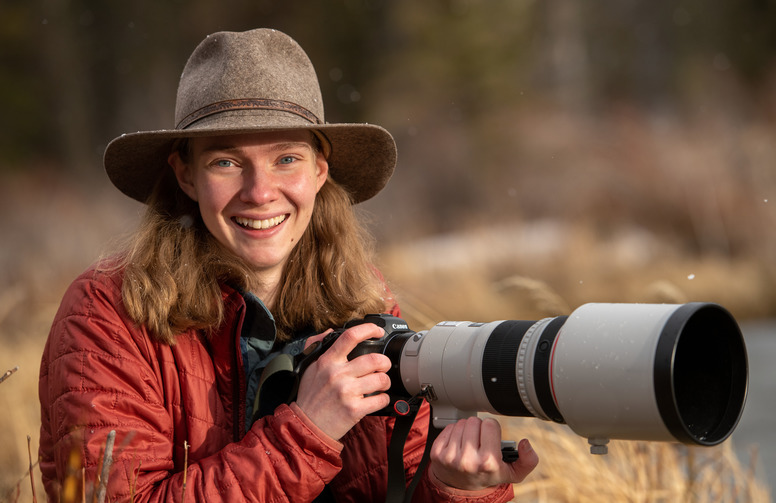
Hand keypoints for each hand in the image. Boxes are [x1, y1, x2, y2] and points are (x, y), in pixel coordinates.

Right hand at [295, 323, 391, 439]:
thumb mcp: (308, 367)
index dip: (368, 329)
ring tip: (381, 384)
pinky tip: (378, 398)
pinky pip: (380, 400)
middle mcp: (337, 374)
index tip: (377, 331)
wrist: (306, 425)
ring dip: (386, 381)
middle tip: (383, 366)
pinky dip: (383, 399)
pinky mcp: (354, 409)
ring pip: (381, 379)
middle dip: (385, 362)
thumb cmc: (310, 396)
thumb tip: (330, 332)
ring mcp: (346, 392)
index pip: (350, 337)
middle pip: (374, 359)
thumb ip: (317, 346)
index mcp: (327, 361)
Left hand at [429, 416, 538, 490]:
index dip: (492, 430)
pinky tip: (458, 445)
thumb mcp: (512, 473)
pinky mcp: (437, 453)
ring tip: (469, 444)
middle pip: (475, 422)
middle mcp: (468, 460)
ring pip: (461, 424)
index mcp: (488, 462)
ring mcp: (450, 457)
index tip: (491, 440)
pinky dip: (454, 433)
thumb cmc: (487, 476)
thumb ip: (528, 460)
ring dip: (466, 430)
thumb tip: (525, 443)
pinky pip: (448, 428)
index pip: (490, 424)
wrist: (461, 488)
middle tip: (479, 442)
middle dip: (479, 429)